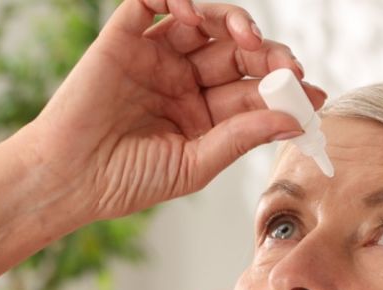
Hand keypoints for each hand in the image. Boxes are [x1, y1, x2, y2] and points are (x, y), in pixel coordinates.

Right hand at [20, 0, 325, 223]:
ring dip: (234, 21)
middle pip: (237, 52)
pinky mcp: (124, 37)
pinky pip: (154, 2)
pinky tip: (198, 13)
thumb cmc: (123, 180)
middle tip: (285, 65)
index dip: (285, 89)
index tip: (314, 95)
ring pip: (205, 22)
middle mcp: (182, 80)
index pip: (252, 91)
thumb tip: (294, 118)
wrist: (68, 179)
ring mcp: (155, 55)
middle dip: (267, 54)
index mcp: (201, 114)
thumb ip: (242, 136)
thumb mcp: (195, 164)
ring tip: (249, 37)